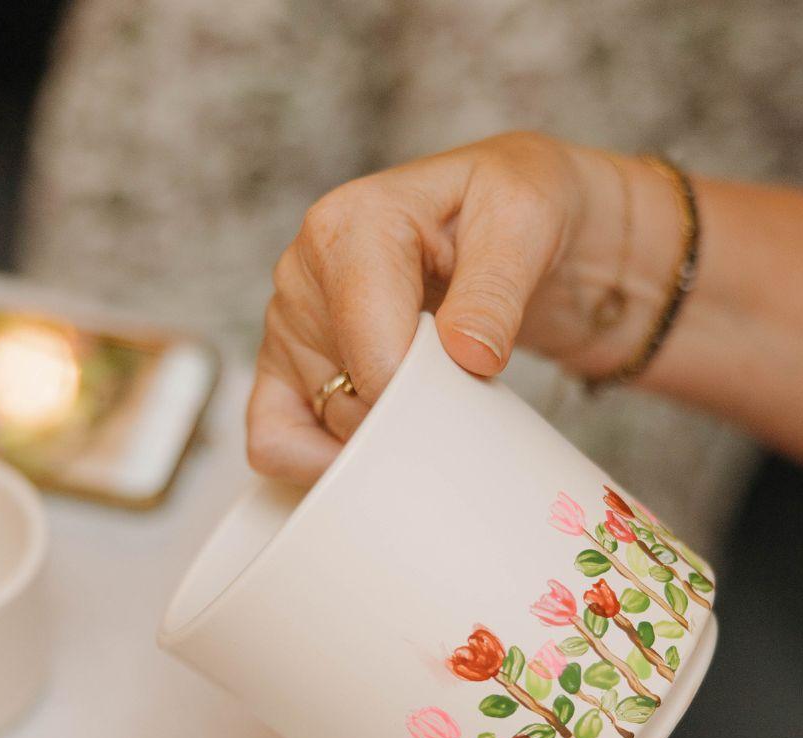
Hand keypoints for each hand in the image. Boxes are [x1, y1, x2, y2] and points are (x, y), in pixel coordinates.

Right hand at [245, 132, 670, 483]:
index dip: (427, 402)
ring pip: (320, 430)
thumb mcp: (528, 223)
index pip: (373, 356)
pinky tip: (377, 455)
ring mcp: (291, 324)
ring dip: (382, 441)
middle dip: (411, 423)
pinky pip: (275, 439)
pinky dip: (321, 464)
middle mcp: (304, 273)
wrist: (511, 224)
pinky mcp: (288, 366)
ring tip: (437, 412)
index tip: (471, 407)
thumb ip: (496, 289)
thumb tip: (467, 356)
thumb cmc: (511, 209)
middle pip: (347, 401)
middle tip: (466, 410)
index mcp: (351, 227)